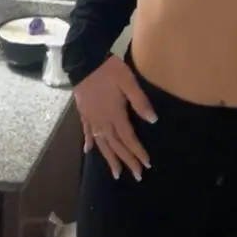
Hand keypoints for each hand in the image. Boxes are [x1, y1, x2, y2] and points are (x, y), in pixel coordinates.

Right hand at [74, 55, 156, 180]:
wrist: (85, 60)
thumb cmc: (110, 70)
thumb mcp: (129, 82)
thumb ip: (140, 102)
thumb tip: (153, 120)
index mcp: (115, 115)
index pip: (128, 138)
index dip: (137, 152)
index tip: (146, 165)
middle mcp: (102, 121)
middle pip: (116, 145)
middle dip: (127, 161)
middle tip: (137, 176)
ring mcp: (91, 118)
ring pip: (101, 143)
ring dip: (109, 159)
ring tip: (116, 173)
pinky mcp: (83, 112)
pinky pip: (87, 131)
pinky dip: (89, 141)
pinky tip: (88, 150)